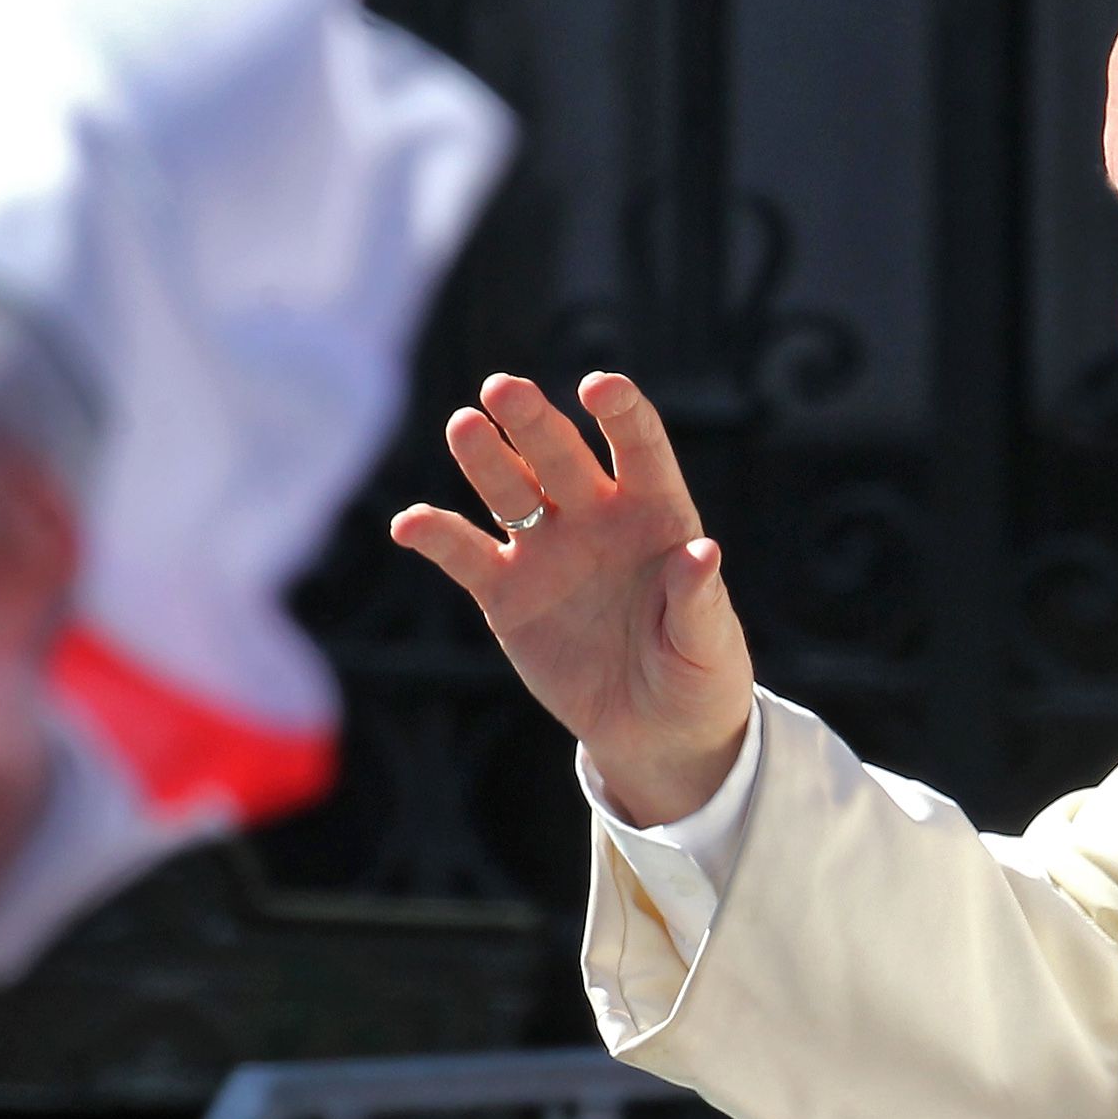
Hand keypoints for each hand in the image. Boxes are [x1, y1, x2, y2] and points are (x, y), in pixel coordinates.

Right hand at [389, 371, 755, 824]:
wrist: (656, 731)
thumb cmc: (697, 674)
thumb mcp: (709, 644)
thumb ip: (699, 599)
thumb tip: (703, 552)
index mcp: (656, 513)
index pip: (638, 446)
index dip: (621, 412)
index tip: (599, 388)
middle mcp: (595, 517)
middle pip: (560, 456)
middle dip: (533, 421)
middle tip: (503, 389)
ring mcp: (546, 550)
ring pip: (509, 490)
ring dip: (485, 458)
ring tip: (464, 426)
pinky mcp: (506, 593)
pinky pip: (465, 555)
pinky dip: (436, 536)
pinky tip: (409, 524)